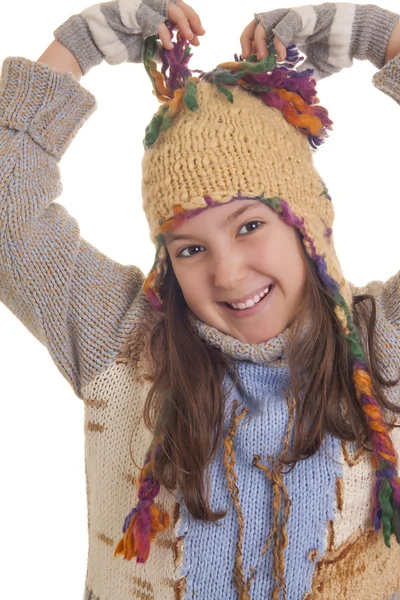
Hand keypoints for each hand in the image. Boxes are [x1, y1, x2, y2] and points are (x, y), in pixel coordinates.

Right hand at [53, 0, 204, 75]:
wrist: (96, 41)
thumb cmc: (118, 44)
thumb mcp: (146, 47)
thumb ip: (160, 47)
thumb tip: (177, 52)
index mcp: (153, 10)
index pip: (178, 10)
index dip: (191, 22)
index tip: (199, 37)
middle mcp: (149, 3)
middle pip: (179, 4)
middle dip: (192, 21)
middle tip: (199, 37)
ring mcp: (142, 4)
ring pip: (171, 8)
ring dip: (183, 24)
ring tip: (188, 40)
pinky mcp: (135, 10)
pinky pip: (156, 19)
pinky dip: (165, 33)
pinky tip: (169, 45)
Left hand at [240, 4, 398, 79]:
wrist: (358, 38)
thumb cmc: (339, 50)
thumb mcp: (315, 66)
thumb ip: (301, 73)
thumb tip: (291, 86)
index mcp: (289, 31)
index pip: (261, 33)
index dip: (252, 46)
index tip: (250, 62)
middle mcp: (288, 21)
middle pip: (257, 22)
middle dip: (247, 40)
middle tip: (247, 58)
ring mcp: (295, 17)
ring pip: (265, 21)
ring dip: (258, 41)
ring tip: (261, 58)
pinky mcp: (303, 16)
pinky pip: (282, 27)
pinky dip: (276, 43)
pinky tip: (279, 57)